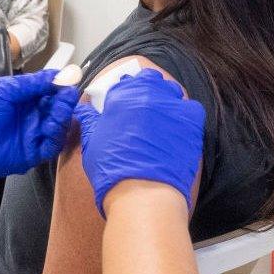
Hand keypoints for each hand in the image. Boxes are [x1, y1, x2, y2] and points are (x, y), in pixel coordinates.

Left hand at [0, 69, 80, 181]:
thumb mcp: (2, 91)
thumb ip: (29, 84)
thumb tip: (54, 75)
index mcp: (22, 97)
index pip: (48, 89)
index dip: (59, 83)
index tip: (69, 77)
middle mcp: (30, 115)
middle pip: (56, 106)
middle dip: (65, 99)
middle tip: (69, 93)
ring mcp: (32, 134)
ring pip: (58, 125)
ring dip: (63, 116)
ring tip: (60, 109)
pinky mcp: (32, 153)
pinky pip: (51, 145)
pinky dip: (56, 136)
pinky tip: (51, 126)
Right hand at [74, 69, 205, 217]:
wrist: (145, 193)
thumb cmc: (113, 169)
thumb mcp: (91, 142)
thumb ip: (89, 120)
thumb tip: (82, 109)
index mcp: (121, 95)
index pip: (125, 82)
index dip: (124, 91)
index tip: (124, 101)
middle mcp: (148, 94)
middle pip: (150, 80)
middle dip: (146, 89)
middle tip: (142, 107)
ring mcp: (172, 106)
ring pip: (171, 91)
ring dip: (166, 99)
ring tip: (160, 117)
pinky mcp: (192, 122)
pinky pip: (191, 108)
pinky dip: (185, 114)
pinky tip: (177, 127)